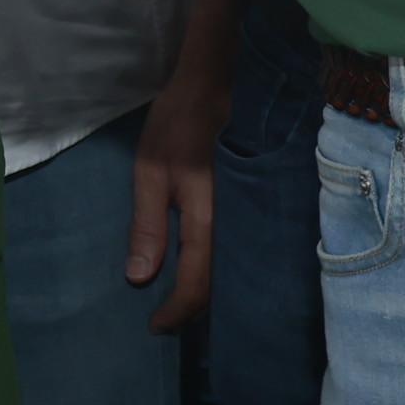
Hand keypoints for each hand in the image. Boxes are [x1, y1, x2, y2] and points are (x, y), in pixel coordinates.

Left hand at [127, 2, 230, 332]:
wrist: (224, 79)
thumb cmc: (179, 121)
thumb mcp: (149, 168)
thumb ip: (147, 224)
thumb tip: (139, 278)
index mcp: (209, 216)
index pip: (196, 283)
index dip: (175, 311)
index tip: (154, 325)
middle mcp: (241, 223)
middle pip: (224, 287)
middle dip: (197, 311)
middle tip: (168, 318)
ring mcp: (257, 215)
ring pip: (238, 272)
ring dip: (214, 293)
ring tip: (186, 302)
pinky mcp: (265, 205)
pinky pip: (248, 251)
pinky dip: (229, 270)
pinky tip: (214, 271)